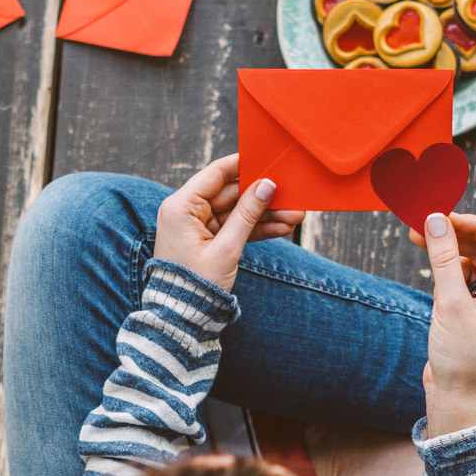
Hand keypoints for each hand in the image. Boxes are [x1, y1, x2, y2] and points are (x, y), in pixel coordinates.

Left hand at [151, 154, 303, 292]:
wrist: (181, 318)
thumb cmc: (195, 284)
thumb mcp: (226, 249)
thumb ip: (247, 214)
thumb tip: (266, 186)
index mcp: (181, 206)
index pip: (215, 174)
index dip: (242, 165)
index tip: (266, 157)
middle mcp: (187, 211)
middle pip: (231, 194)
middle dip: (262, 198)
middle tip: (292, 197)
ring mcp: (197, 226)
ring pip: (237, 213)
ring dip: (265, 215)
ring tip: (295, 217)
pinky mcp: (207, 240)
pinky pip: (234, 229)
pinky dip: (254, 229)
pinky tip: (281, 228)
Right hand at [416, 211, 475, 436]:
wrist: (455, 396)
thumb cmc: (463, 358)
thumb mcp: (452, 304)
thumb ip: (444, 258)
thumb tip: (436, 220)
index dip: (473, 225)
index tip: (444, 215)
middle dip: (456, 235)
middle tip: (423, 224)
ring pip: (474, 259)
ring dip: (449, 249)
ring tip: (418, 238)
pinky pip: (465, 275)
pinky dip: (448, 267)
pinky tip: (431, 263)